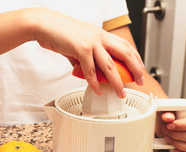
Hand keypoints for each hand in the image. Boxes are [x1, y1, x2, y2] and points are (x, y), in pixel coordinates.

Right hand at [29, 8, 143, 96]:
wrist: (45, 24)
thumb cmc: (59, 32)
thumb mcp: (77, 43)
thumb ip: (82, 57)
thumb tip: (82, 70)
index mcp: (101, 34)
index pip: (125, 45)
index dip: (136, 57)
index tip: (140, 68)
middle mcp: (99, 37)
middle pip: (125, 53)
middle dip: (136, 68)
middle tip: (140, 81)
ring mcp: (91, 43)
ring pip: (110, 66)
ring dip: (117, 82)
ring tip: (121, 92)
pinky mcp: (81, 49)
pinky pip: (91, 70)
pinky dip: (94, 82)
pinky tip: (98, 90)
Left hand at [155, 106, 185, 151]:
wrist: (162, 122)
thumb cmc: (167, 114)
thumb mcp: (165, 109)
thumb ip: (166, 111)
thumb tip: (168, 117)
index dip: (182, 125)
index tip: (169, 125)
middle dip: (175, 135)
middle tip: (165, 130)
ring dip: (176, 144)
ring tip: (166, 137)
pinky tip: (174, 150)